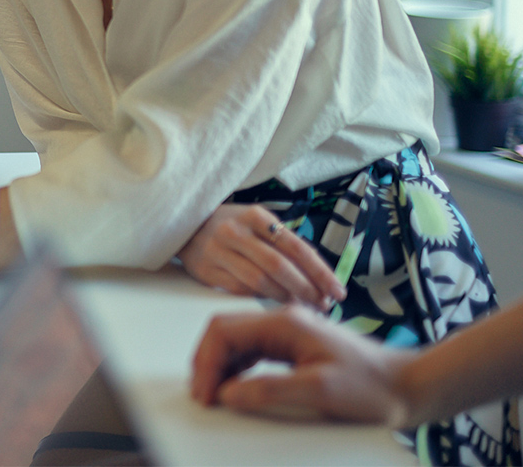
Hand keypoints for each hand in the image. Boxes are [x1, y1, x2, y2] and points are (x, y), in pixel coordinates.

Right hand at [177, 204, 345, 309]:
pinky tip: (274, 303)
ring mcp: (217, 251)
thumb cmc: (232, 226)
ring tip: (302, 306)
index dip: (320, 273)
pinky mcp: (205, 270)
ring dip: (285, 298)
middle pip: (279, 266)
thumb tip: (319, 276)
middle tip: (323, 305)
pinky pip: (240, 289)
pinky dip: (261, 299)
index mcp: (255, 216)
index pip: (297, 247)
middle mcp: (235, 231)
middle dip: (306, 290)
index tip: (338, 291)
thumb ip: (284, 243)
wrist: (184, 224)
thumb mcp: (257, 222)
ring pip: (260, 282)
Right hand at [190, 306, 411, 424]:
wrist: (408, 387)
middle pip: (225, 334)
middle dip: (207, 364)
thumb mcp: (321, 391)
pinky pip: (253, 355)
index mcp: (284, 323)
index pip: (224, 331)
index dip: (206, 363)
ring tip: (216, 397)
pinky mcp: (295, 350)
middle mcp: (282, 322)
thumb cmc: (373, 386)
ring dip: (220, 368)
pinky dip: (237, 371)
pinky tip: (237, 389)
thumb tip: (228, 393)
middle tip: (204, 397)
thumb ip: (270, 389)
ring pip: (236, 344)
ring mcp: (288, 335)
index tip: (205, 394)